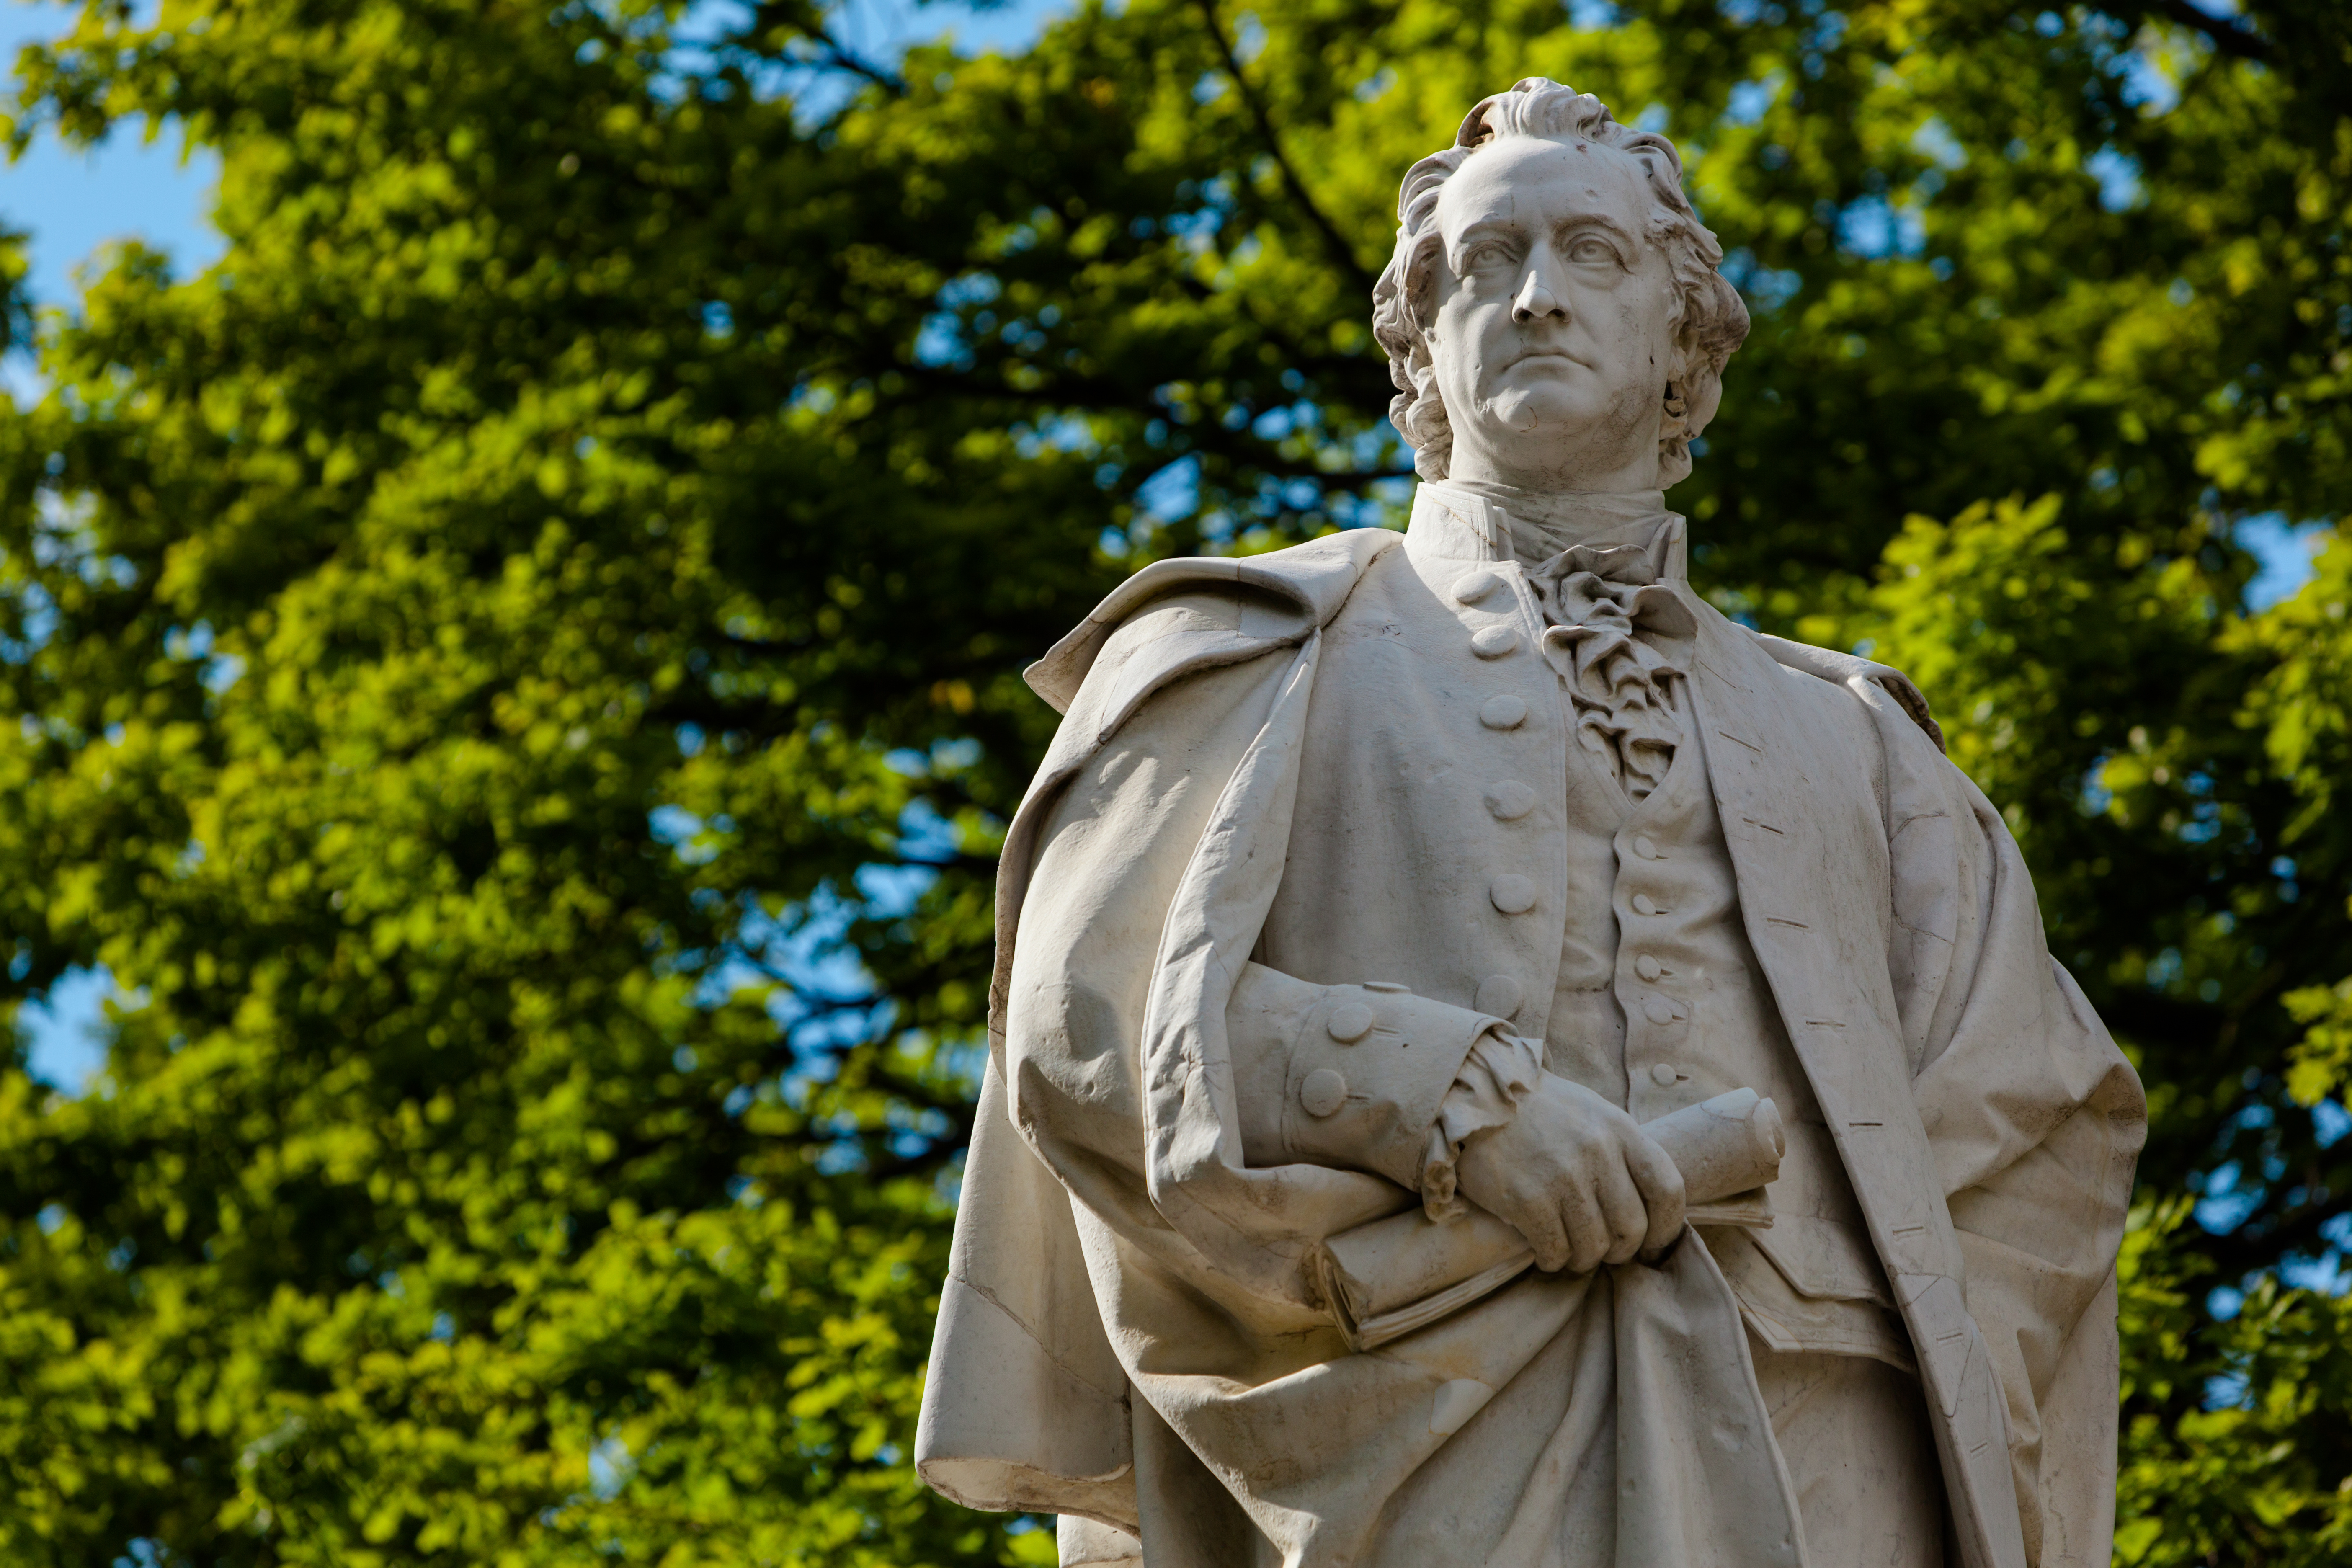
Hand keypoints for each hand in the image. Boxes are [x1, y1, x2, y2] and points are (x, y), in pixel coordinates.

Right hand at [1453, 1070, 1684, 1273]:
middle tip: (1601, 1250)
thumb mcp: (1591, 1113)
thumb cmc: (1537, 1109)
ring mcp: (1562, 1176)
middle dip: (1619, 1251)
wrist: (1474, 1095)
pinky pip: (1555, 1250)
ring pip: (1594, 1247)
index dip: (1667, 1228)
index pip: (1667, 1189)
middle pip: (1632, 1228)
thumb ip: (1621, 1151)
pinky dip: (1553, 1260)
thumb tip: (1647, 1204)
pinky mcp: (1527, 1198)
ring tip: (1569, 1251)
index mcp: (1619, 1129)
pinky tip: (1543, 1250)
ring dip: (1583, 1259)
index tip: (1653, 1243)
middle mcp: (1597, 1152)